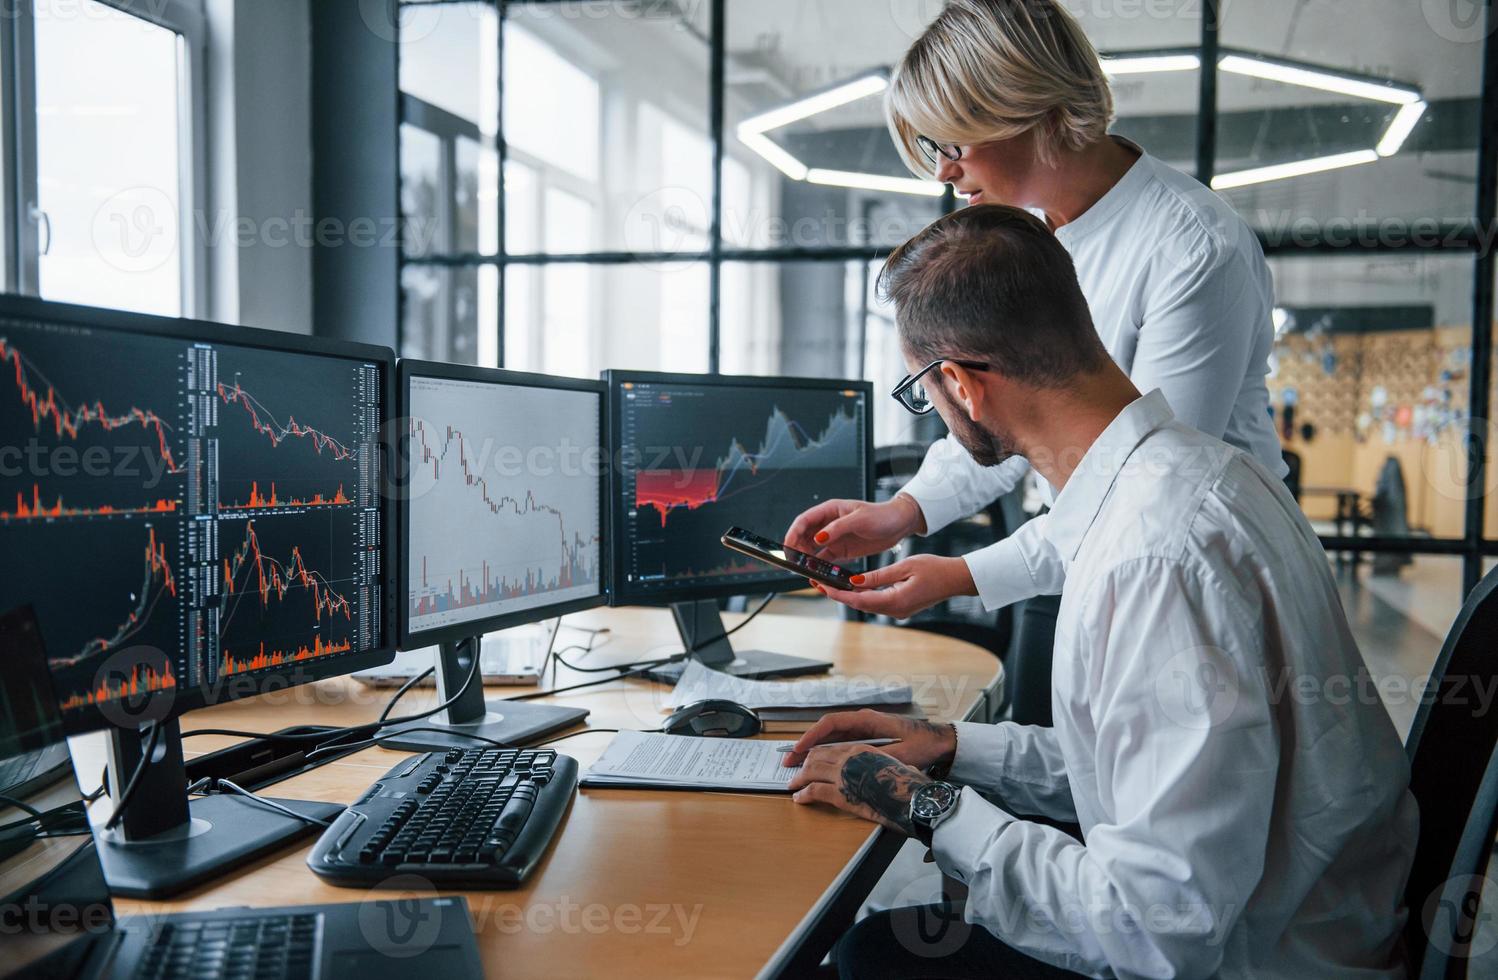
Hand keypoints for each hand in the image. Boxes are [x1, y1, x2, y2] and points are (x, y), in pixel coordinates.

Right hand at [782, 709, 956, 771]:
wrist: (940, 740)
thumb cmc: (923, 744)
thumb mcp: (901, 754)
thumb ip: (877, 758)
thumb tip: (853, 765)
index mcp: (868, 720)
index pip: (832, 723)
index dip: (812, 736)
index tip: (799, 749)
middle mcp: (862, 721)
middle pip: (826, 730)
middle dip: (806, 745)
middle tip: (788, 761)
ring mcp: (863, 729)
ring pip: (831, 738)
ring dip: (813, 750)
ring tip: (796, 764)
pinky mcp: (867, 738)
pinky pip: (840, 744)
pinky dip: (826, 753)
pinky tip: (817, 764)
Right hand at [784, 495, 926, 562]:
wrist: (899, 525)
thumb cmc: (882, 516)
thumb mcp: (860, 519)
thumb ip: (837, 528)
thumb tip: (818, 537)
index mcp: (830, 510)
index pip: (804, 521)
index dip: (793, 532)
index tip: (788, 546)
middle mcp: (829, 524)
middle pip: (804, 535)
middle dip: (796, 548)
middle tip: (793, 561)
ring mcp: (834, 537)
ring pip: (812, 548)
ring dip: (806, 558)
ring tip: (803, 568)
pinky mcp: (841, 550)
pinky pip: (825, 559)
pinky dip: (819, 566)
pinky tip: (817, 572)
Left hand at [788, 744, 931, 834]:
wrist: (913, 795)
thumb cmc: (907, 781)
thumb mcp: (891, 762)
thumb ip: (876, 762)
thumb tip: (874, 768)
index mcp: (862, 748)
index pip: (831, 746)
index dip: (816, 751)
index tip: (809, 757)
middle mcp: (849, 757)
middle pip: (817, 756)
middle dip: (802, 762)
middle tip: (793, 769)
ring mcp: (843, 774)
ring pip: (811, 771)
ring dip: (799, 778)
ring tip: (793, 784)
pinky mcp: (840, 792)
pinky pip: (814, 790)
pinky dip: (803, 794)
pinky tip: (799, 798)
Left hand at [814, 554, 975, 619]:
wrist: (955, 579)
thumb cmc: (935, 569)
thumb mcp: (905, 567)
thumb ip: (879, 576)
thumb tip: (855, 581)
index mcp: (896, 601)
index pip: (860, 600)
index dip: (839, 594)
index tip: (823, 588)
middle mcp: (895, 610)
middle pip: (860, 604)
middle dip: (839, 595)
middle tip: (819, 584)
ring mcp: (898, 611)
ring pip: (867, 604)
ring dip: (849, 596)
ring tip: (830, 584)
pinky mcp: (900, 607)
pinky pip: (877, 603)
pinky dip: (863, 595)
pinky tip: (852, 587)